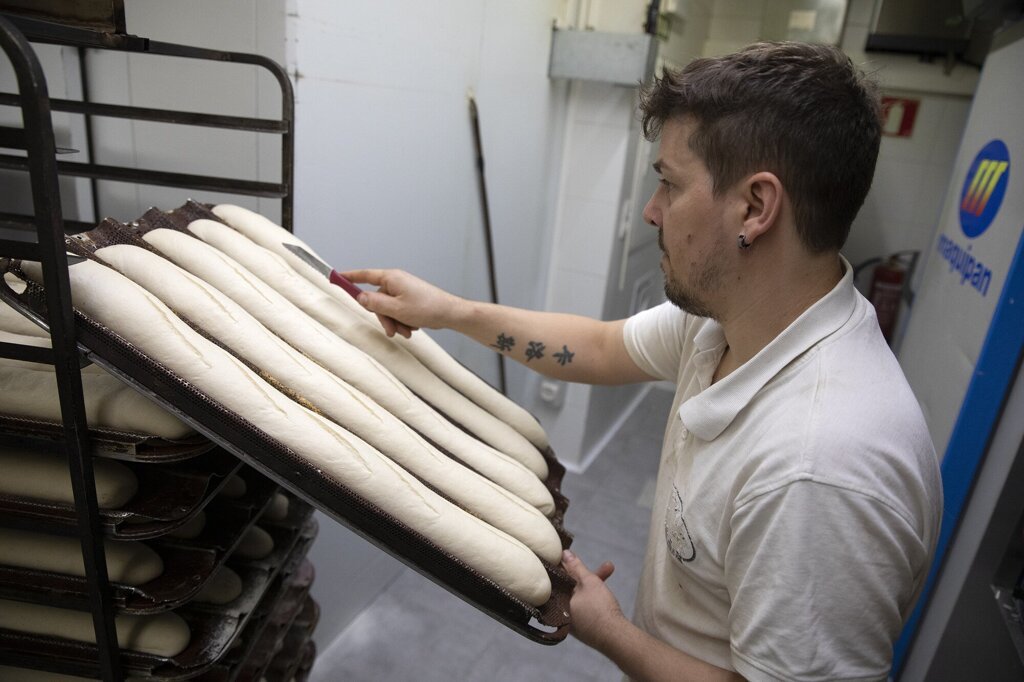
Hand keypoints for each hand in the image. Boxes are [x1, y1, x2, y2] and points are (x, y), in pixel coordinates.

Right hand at [342, 269, 462, 337]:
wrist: (450, 313)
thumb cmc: (427, 308)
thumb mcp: (395, 308)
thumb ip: (374, 303)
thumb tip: (360, 297)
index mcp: (391, 278)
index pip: (364, 275)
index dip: (349, 277)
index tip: (336, 277)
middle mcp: (396, 282)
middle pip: (376, 299)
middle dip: (384, 317)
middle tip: (393, 330)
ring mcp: (403, 291)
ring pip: (387, 309)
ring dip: (394, 322)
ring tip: (406, 331)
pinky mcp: (410, 300)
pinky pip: (397, 311)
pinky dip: (402, 321)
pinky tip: (412, 328)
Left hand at [562, 549, 625, 650]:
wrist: (615, 637)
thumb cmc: (599, 608)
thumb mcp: (588, 581)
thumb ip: (576, 567)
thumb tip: (564, 553)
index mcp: (556, 600)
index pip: (555, 577)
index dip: (564, 564)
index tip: (568, 553)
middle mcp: (560, 611)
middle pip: (570, 585)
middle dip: (585, 571)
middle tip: (595, 561)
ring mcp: (571, 619)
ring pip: (579, 594)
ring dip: (594, 581)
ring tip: (609, 568)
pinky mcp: (582, 625)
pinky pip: (584, 604)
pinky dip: (593, 595)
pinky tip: (603, 587)